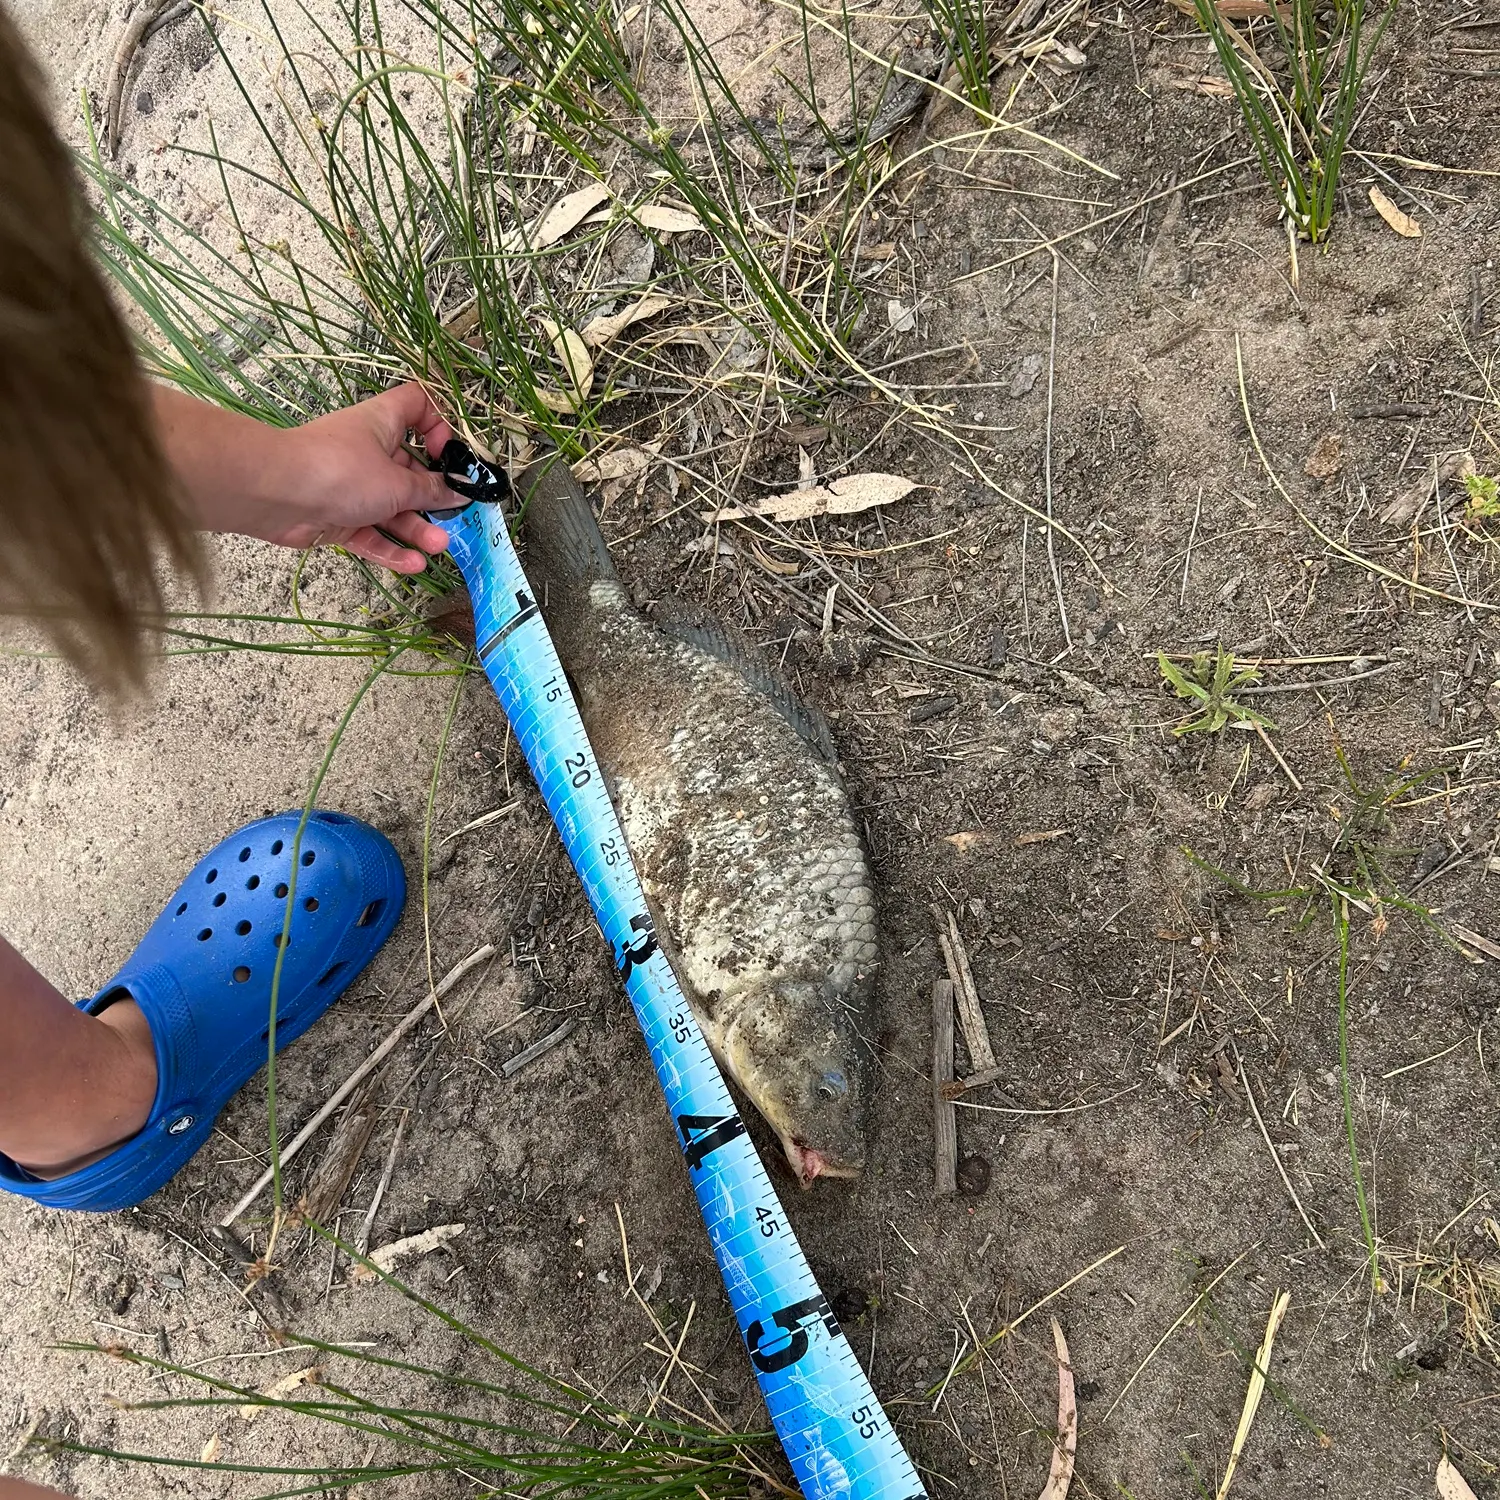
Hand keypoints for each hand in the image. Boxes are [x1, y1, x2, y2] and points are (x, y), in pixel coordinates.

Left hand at [270, 385, 455, 570]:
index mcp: (382, 424)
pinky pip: (370, 533)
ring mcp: (352, 487)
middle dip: (433, 495)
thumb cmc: (342, 470)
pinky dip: (390, 548)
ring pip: (392, 508)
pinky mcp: (339, 518)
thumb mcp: (398, 482)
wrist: (277, 494)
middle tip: (454, 514)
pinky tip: (413, 563)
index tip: (449, 454)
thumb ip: (431, 491)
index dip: (437, 424)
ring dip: (416, 528)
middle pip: (409, 470)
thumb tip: (458, 490)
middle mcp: (368, 452)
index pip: (416, 407)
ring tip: (438, 546)